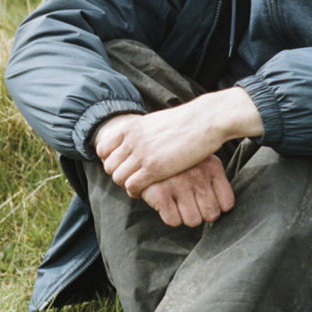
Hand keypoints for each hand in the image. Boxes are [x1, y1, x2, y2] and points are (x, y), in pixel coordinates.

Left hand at [95, 87, 262, 196]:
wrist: (207, 120)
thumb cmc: (191, 121)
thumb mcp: (160, 121)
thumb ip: (147, 131)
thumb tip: (146, 138)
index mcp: (132, 127)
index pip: (104, 148)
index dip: (111, 159)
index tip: (124, 165)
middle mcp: (132, 140)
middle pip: (109, 165)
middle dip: (119, 174)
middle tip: (133, 177)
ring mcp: (142, 154)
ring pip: (118, 177)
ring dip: (127, 184)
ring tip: (140, 185)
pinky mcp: (154, 168)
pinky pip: (132, 186)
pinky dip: (135, 191)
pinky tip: (146, 190)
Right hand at [140, 155, 234, 226]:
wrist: (147, 150)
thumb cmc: (181, 162)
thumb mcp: (204, 162)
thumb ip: (215, 182)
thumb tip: (223, 210)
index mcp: (212, 166)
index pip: (227, 204)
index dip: (218, 208)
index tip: (209, 204)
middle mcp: (197, 173)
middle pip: (211, 214)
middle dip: (202, 214)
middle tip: (192, 204)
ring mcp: (178, 182)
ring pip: (193, 220)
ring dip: (186, 216)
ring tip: (179, 202)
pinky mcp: (159, 192)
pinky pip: (173, 221)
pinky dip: (170, 216)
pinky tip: (166, 202)